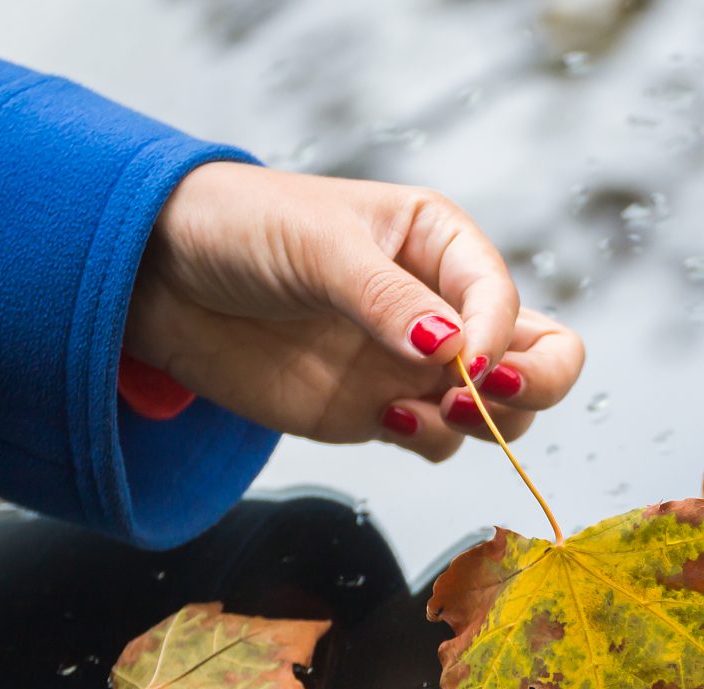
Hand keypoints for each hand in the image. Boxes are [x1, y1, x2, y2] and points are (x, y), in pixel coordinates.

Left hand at [123, 163, 584, 460]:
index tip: (464, 361)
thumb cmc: (241, 230)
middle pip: (543, 356)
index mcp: (441, 245)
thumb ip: (386, 298)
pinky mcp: (380, 414)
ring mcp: (415, 366)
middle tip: (485, 394)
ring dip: (483, 421)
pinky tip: (386, 422)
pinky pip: (439, 443)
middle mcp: (444, 307)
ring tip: (423, 411)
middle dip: (535, 384)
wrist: (160, 281)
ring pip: (502, 410)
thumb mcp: (317, 246)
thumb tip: (451, 347)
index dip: (498, 334)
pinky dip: (431, 443)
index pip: (506, 297)